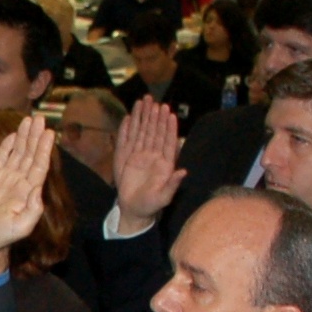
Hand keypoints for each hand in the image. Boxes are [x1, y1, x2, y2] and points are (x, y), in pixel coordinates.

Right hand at [0, 113, 55, 274]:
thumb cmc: (2, 236)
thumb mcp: (20, 227)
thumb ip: (32, 211)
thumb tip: (37, 191)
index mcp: (28, 192)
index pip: (39, 165)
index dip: (44, 148)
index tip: (48, 133)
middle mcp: (20, 182)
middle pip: (30, 154)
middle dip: (35, 136)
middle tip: (40, 118)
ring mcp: (6, 180)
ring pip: (18, 153)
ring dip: (24, 137)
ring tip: (29, 120)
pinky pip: (1, 159)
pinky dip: (7, 147)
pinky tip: (14, 135)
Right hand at [111, 99, 186, 232]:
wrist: (134, 209)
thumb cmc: (151, 205)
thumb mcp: (164, 197)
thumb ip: (173, 184)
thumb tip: (183, 171)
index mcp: (165, 164)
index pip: (168, 142)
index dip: (169, 128)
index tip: (170, 115)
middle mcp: (154, 157)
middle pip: (156, 133)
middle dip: (156, 118)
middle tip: (157, 102)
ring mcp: (140, 156)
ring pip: (143, 133)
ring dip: (144, 118)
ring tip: (144, 102)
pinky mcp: (128, 159)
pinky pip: (128, 140)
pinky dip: (129, 129)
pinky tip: (130, 117)